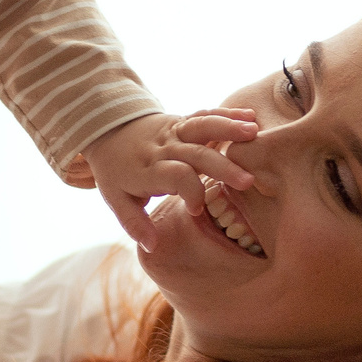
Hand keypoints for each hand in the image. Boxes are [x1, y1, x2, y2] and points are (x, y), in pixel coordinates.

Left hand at [73, 109, 261, 250]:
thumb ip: (134, 223)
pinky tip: (251, 117)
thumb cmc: (116, 171)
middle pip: (195, 153)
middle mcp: (163, 147)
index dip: (190, 192)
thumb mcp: (116, 199)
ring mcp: (174, 130)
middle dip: (222, 166)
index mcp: (148, 169)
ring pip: (202, 126)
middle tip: (248, 181)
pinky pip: (205, 114)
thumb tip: (152, 247)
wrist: (107, 129)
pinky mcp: (183, 120)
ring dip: (228, 128)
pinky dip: (227, 114)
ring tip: (254, 133)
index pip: (175, 176)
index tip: (197, 211)